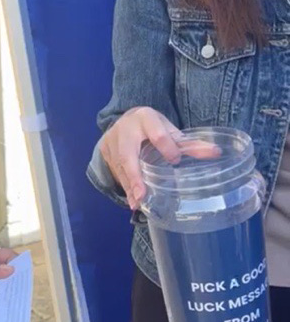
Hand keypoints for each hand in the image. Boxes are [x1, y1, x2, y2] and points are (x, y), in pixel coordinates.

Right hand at [100, 107, 219, 209]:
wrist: (125, 119)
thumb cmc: (152, 127)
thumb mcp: (169, 130)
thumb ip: (189, 144)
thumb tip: (216, 153)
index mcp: (145, 117)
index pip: (156, 133)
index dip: (166, 146)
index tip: (175, 159)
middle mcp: (124, 128)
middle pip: (128, 154)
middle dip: (135, 175)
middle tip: (142, 194)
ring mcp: (112, 141)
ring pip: (120, 167)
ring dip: (130, 187)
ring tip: (138, 204)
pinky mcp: (105, 152)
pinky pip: (115, 173)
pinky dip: (126, 188)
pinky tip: (133, 202)